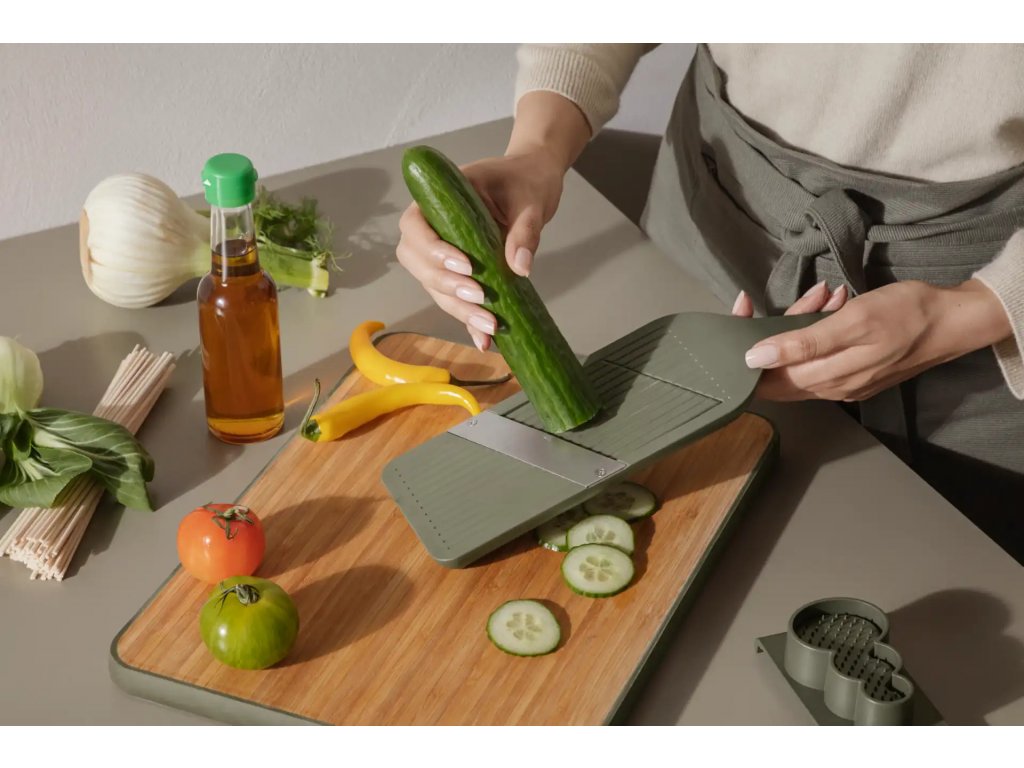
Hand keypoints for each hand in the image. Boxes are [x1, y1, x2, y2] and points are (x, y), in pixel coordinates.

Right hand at [396, 149, 564, 350]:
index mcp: (441, 197)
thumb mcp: (531, 201)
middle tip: (480, 297)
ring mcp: (444, 250)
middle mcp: (434, 225)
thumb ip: (525, 230)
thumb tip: (520, 267)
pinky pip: (455, 297)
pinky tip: (484, 339)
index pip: (415, 225)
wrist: (535, 182)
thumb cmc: (528, 180)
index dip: (432, 249)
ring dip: (458, 308)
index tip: (465, 265)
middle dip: (445, 285)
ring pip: (434, 285)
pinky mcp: (460, 271)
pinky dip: (468, 320)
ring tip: (489, 325)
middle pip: (417, 261)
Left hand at [739, 278, 1011, 401]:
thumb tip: (754, 359)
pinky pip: (821, 350)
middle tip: (808, 294)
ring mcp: (840, 381)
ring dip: (805, 318)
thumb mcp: (851, 322)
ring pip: (800, 352)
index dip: (744, 348)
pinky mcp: (852, 370)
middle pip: (779, 363)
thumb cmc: (906, 315)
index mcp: (822, 379)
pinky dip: (821, 323)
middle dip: (781, 324)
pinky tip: (836, 300)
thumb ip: (801, 344)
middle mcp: (826, 387)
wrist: (954, 320)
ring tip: (828, 293)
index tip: (741, 312)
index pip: (763, 376)